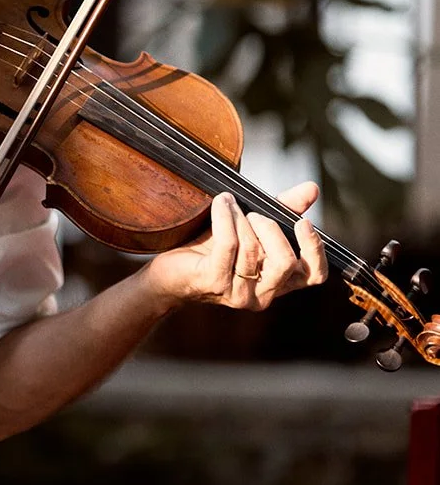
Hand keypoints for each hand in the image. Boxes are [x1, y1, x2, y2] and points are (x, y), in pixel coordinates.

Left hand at [144, 182, 327, 312]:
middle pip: (286, 261)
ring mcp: (238, 293)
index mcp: (278, 284)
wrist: (171, 271)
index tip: (303, 222)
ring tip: (229, 205)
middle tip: (252, 214)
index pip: (314, 276)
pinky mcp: (214, 282)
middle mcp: (263, 295)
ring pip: (253, 248)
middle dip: (270, 228)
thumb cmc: (213, 249)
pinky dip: (226, 217)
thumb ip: (283, 210)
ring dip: (241, 217)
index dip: (314, 250)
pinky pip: (229, 244)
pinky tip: (221, 204)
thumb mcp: (253, 227)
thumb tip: (312, 189)